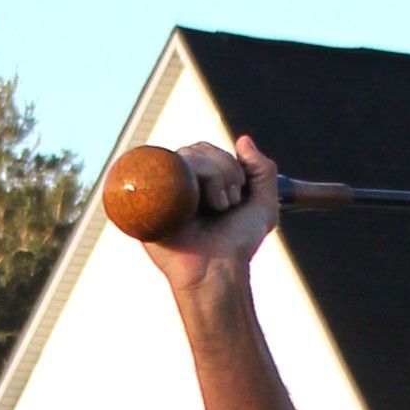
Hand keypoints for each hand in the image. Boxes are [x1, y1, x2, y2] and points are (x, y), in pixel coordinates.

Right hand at [140, 136, 280, 294]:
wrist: (217, 270)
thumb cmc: (238, 243)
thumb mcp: (264, 206)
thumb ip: (263, 171)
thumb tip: (243, 139)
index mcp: (200, 182)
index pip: (208, 150)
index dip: (230, 166)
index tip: (238, 198)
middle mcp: (180, 184)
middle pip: (197, 150)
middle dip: (224, 172)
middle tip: (226, 206)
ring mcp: (162, 192)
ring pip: (183, 156)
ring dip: (211, 177)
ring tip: (214, 208)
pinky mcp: (146, 203)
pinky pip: (158, 170)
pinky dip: (182, 177)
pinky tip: (192, 201)